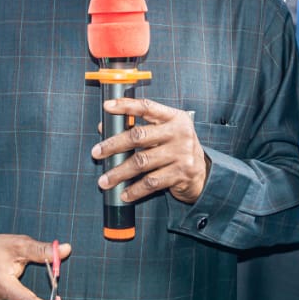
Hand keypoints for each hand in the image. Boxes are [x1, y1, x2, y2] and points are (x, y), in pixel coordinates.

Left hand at [91, 98, 208, 204]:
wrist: (202, 173)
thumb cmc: (176, 148)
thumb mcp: (164, 132)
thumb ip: (139, 127)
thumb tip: (104, 127)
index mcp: (174, 117)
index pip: (147, 107)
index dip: (126, 106)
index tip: (107, 107)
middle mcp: (179, 133)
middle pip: (139, 136)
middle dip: (113, 145)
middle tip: (96, 152)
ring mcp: (181, 154)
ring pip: (141, 162)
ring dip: (119, 172)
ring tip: (104, 180)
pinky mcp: (181, 174)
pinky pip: (151, 182)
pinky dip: (135, 189)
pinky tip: (124, 193)